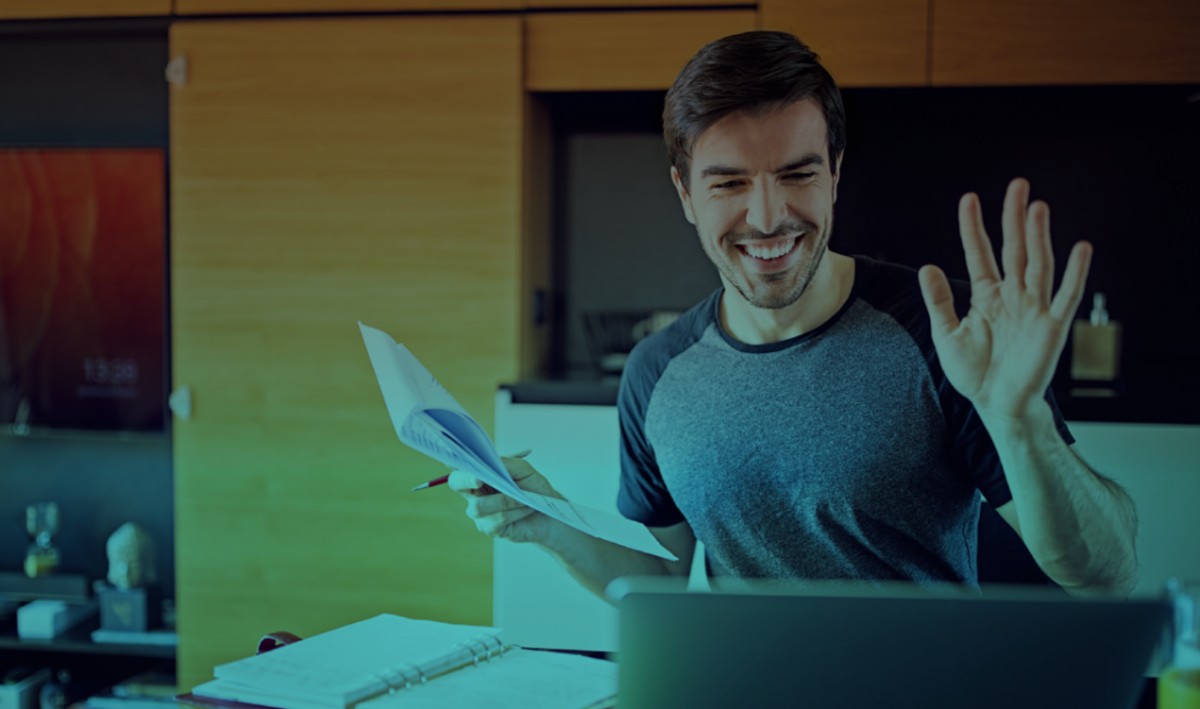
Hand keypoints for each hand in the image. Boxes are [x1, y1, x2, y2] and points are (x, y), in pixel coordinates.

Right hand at [447, 455, 562, 544]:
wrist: (549, 513)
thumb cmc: (534, 489)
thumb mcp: (523, 469)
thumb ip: (505, 463)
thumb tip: (491, 463)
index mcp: (480, 476)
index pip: (460, 467)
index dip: (462, 467)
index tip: (473, 469)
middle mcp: (475, 493)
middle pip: (457, 484)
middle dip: (466, 480)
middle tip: (480, 480)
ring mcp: (480, 513)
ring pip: (479, 506)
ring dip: (506, 500)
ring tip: (525, 498)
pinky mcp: (490, 528)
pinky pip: (497, 519)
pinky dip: (515, 511)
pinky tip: (527, 508)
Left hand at [918, 178, 1091, 420]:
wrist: (995, 404)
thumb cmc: (974, 372)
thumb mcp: (947, 334)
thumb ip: (939, 301)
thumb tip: (927, 267)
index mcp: (986, 296)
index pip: (980, 253)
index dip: (974, 227)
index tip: (969, 199)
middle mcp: (1012, 296)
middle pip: (1014, 249)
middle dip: (1015, 218)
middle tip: (1017, 185)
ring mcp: (1034, 308)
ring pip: (1038, 264)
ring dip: (1039, 236)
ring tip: (1038, 207)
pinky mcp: (1052, 326)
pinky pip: (1066, 295)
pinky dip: (1075, 272)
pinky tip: (1080, 248)